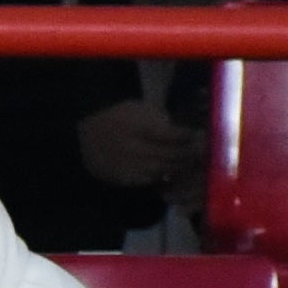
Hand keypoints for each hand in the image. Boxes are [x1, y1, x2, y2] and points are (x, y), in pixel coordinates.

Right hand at [74, 97, 203, 193]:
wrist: (84, 139)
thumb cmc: (116, 118)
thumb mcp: (137, 108)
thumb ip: (159, 118)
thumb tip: (181, 131)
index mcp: (139, 125)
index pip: (173, 135)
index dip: (189, 136)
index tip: (201, 135)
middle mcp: (136, 148)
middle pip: (172, 154)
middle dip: (189, 153)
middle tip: (202, 151)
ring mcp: (131, 166)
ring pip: (165, 168)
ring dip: (181, 166)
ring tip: (193, 162)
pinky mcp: (127, 179)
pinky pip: (153, 179)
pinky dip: (166, 175)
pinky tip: (174, 171)